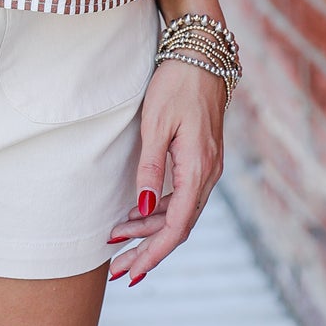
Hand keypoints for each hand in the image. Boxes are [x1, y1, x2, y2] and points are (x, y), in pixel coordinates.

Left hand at [104, 55, 225, 282]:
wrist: (201, 54)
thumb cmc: (176, 83)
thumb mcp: (156, 123)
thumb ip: (150, 167)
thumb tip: (145, 208)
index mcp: (198, 168)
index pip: (176, 226)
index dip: (153, 252)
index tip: (129, 271)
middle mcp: (208, 173)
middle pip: (178, 227)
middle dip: (147, 251)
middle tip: (116, 270)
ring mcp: (207, 167)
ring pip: (180, 214)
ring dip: (150, 232)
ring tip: (117, 244)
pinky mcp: (201, 159)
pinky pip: (182, 197)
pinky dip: (159, 212)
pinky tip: (137, 215)